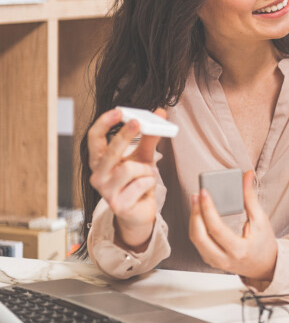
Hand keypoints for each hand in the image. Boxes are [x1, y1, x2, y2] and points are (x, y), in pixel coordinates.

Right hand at [88, 108, 162, 250]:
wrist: (140, 211)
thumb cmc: (137, 181)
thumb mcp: (144, 156)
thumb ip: (150, 136)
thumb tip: (160, 113)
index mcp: (100, 161)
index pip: (94, 138)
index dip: (104, 123)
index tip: (118, 111)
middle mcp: (98, 175)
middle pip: (109, 151)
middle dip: (124, 136)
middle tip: (138, 123)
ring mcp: (105, 192)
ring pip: (129, 169)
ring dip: (146, 169)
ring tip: (147, 174)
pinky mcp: (117, 205)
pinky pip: (140, 184)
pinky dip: (149, 182)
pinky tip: (146, 188)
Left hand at [189, 170, 277, 281]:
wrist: (265, 265)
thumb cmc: (264, 243)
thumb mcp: (261, 220)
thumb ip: (250, 197)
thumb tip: (247, 175)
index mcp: (238, 250)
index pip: (216, 229)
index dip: (208, 209)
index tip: (204, 192)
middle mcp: (224, 258)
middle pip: (200, 236)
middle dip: (195, 213)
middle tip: (196, 195)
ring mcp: (215, 261)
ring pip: (195, 240)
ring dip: (194, 219)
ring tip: (196, 201)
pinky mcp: (210, 260)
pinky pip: (198, 243)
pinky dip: (197, 227)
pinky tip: (199, 214)